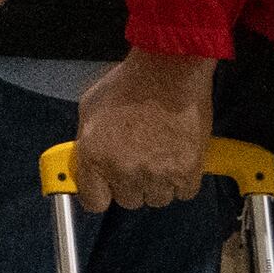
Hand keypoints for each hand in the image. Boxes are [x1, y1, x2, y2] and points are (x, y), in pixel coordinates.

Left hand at [75, 51, 216, 208]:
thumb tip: (87, 162)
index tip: (107, 188)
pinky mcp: (186, 172)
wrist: (169, 70)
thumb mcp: (91, 108)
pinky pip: (184, 192)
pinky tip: (178, 156)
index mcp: (94, 155)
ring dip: (159, 182)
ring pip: (157, 198)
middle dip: (132, 184)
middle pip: (128, 201)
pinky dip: (183, 179)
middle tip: (139, 158)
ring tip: (160, 153)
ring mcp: (155, 173)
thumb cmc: (130, 83)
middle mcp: (123, 169)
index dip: (101, 193)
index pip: (93, 202)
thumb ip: (87, 141)